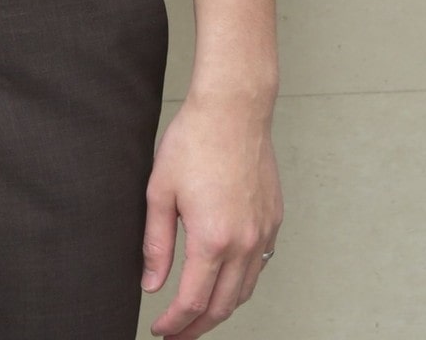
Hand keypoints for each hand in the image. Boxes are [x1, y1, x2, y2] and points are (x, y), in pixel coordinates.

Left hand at [142, 93, 281, 337]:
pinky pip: (259, 266)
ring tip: (198, 314)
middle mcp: (244, 243)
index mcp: (212, 239)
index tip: (161, 330)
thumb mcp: (160, 190)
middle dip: (198, 327)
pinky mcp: (274, 220)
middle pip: (223, 306)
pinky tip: (224, 278)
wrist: (233, 109)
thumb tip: (152, 284)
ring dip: (221, 309)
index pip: (193, 301)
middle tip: (177, 334)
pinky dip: (240, 283)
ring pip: (245, 290)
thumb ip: (156, 242)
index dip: (175, 322)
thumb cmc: (194, 140)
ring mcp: (263, 233)